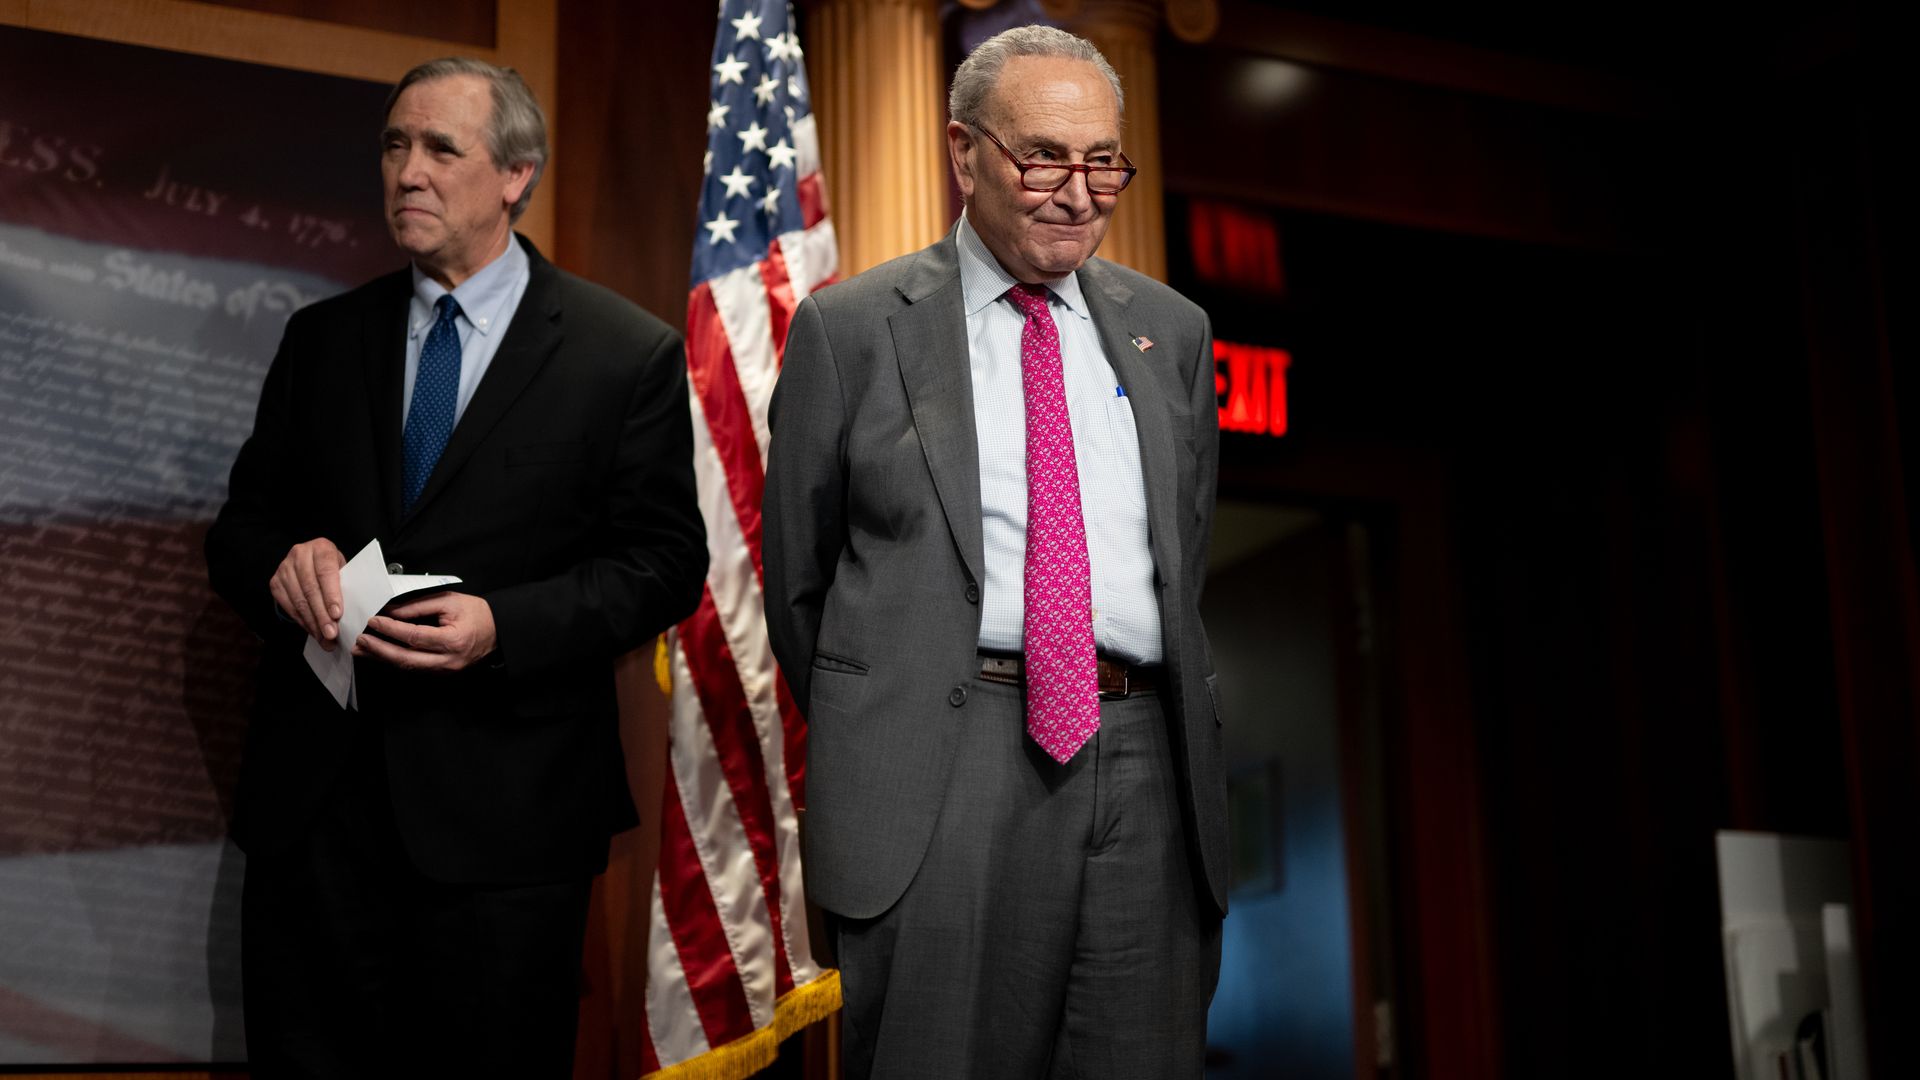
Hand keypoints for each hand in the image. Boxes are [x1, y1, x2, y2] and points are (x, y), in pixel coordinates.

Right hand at [270, 538, 344, 648]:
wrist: (312, 561)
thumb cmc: (333, 568)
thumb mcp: (343, 569)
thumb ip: (346, 585)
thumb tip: (352, 614)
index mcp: (321, 548)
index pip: (326, 572)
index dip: (331, 594)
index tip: (337, 614)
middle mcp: (299, 554)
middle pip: (311, 589)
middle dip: (322, 615)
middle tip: (332, 634)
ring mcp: (284, 568)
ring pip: (299, 600)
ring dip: (313, 623)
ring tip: (325, 638)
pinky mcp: (275, 582)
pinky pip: (289, 606)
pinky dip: (303, 621)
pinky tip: (313, 631)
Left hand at [356, 591, 496, 671]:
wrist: (498, 630)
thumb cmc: (478, 613)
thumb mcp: (449, 601)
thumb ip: (419, 606)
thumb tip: (392, 611)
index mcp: (453, 640)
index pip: (414, 636)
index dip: (391, 629)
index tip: (373, 621)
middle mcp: (448, 660)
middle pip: (406, 659)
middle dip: (380, 650)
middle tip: (360, 641)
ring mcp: (446, 670)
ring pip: (408, 667)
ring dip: (383, 658)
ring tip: (363, 649)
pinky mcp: (442, 672)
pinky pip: (415, 667)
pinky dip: (396, 660)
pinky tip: (382, 653)